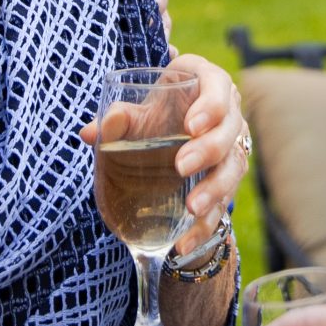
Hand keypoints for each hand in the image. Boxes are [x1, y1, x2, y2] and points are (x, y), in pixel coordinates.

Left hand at [80, 51, 246, 256]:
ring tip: (192, 208)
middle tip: (181, 167)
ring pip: (234, 167)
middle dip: (209, 150)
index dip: (211, 106)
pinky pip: (225, 201)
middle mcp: (230, 112)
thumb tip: (91, 133)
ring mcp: (234, 146)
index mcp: (208, 83)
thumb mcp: (138, 112)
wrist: (172, 133)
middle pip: (230, 130)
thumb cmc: (156, 114)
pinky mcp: (229, 178)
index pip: (219, 87)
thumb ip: (117, 119)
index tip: (191, 126)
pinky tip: (185, 242)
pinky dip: (206, 224)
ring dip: (215, 190)